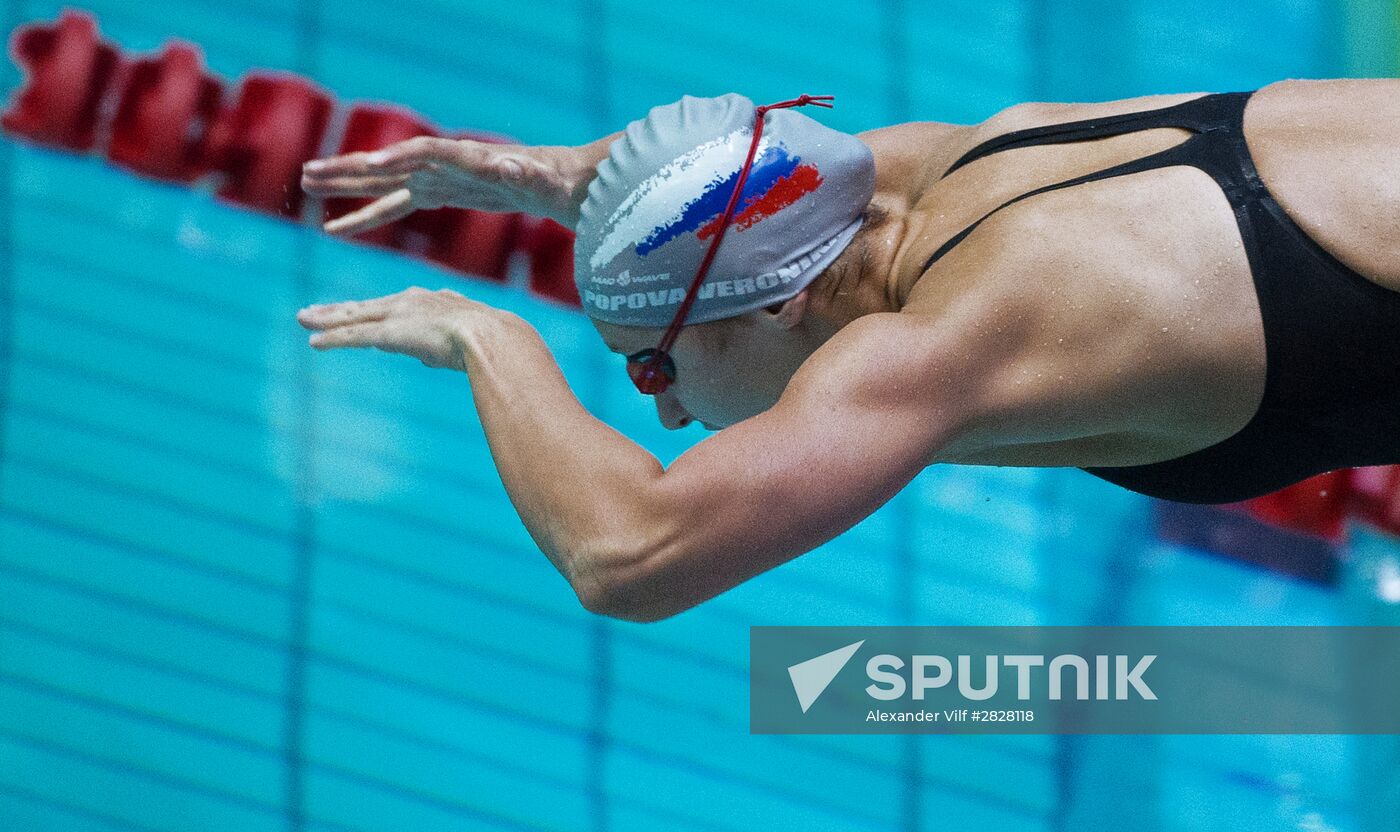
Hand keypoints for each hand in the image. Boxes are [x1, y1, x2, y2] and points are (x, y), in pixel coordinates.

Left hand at [297, 286, 499, 369]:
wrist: (492, 336)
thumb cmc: (489, 341)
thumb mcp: (460, 341)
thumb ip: (440, 344)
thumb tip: (428, 356)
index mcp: (427, 302)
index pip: (388, 306)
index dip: (367, 310)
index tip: (352, 311)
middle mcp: (407, 303)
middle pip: (363, 307)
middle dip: (336, 310)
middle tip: (312, 310)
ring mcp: (397, 317)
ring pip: (353, 318)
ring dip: (325, 319)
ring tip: (302, 318)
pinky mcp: (390, 333)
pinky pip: (354, 336)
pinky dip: (333, 339)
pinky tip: (313, 342)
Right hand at [301, 137, 588, 234]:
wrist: (559, 180)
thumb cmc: (552, 180)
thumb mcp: (542, 179)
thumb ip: (524, 173)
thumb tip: (514, 167)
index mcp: (466, 158)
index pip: (428, 153)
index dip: (401, 157)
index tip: (372, 164)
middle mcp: (443, 163)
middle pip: (389, 163)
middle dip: (350, 168)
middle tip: (309, 172)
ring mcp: (437, 178)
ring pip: (381, 182)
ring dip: (345, 186)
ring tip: (306, 186)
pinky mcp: (438, 194)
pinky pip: (394, 206)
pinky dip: (366, 217)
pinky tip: (337, 228)